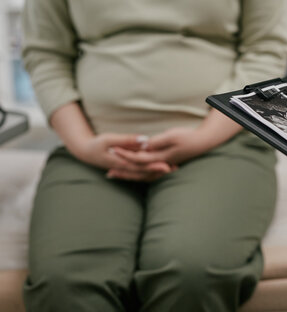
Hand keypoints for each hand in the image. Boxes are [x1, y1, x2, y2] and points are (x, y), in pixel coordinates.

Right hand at [48, 103, 171, 181]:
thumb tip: (143, 139)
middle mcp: (125, 169)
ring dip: (157, 173)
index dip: (154, 166)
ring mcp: (126, 170)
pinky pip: (141, 173)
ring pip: (144, 175)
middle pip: (145, 172)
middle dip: (159, 171)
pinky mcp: (127, 167)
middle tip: (174, 168)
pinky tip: (162, 170)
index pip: (141, 167)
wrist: (85, 152)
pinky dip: (151, 172)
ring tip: (172, 169)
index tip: (166, 165)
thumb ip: (126, 140)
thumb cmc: (96, 144)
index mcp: (121, 163)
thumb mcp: (109, 139)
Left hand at [110, 108, 242, 169]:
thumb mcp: (172, 136)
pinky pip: (149, 171)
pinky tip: (133, 172)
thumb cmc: (189, 137)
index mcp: (161, 157)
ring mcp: (164, 165)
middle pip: (139, 170)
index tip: (113, 150)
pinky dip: (139, 172)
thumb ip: (156, 142)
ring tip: (116, 175)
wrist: (204, 142)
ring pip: (143, 174)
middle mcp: (162, 164)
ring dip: (129, 175)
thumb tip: (142, 146)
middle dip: (124, 170)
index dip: (125, 155)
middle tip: (108, 171)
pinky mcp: (166, 163)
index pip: (139, 159)